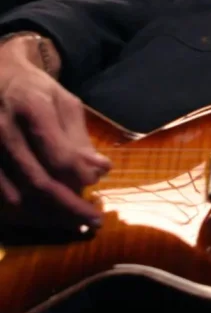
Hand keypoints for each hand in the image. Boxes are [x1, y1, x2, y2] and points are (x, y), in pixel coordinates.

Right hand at [0, 38, 109, 224]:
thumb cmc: (35, 91)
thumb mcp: (65, 104)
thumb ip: (79, 139)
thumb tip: (99, 171)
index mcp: (31, 110)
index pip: (58, 156)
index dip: (81, 176)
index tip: (99, 182)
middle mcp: (3, 130)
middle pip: (38, 182)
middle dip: (70, 206)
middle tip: (95, 220)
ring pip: (17, 196)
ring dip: (50, 214)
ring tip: (76, 221)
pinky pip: (2, 196)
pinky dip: (26, 210)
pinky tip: (48, 214)